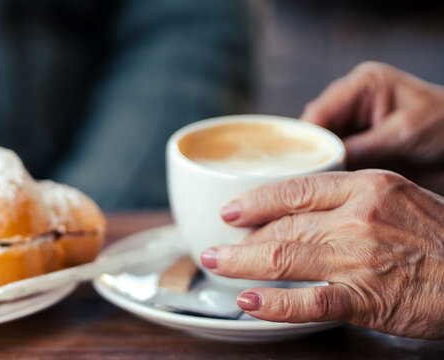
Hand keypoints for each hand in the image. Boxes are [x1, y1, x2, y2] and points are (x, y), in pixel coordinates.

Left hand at [200, 170, 443, 338]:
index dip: (256, 200)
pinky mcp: (367, 298)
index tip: (231, 210)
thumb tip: (301, 210)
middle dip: (242, 238)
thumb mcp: (399, 197)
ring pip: (286, 257)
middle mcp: (359, 217)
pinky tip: (249, 302)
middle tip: (215, 245)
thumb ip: (352, 198)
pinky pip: (310, 302)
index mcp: (367, 187)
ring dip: (243, 263)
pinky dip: (275, 304)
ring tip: (216, 264)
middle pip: (283, 226)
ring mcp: (360, 258)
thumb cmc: (442, 237)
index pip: (296, 189)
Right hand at [301, 62, 443, 194]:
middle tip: (301, 178)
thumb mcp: (400, 135)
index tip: (298, 165)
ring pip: (319, 144)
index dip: (305, 138)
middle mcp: (352, 102)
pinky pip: (333, 157)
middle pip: (314, 128)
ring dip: (317, 162)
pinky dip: (329, 169)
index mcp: (363, 85)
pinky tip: (325, 183)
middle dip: (308, 152)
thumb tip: (320, 165)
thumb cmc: (443, 128)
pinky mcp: (358, 144)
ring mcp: (355, 124)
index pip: (319, 111)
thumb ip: (358, 147)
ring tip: (311, 183)